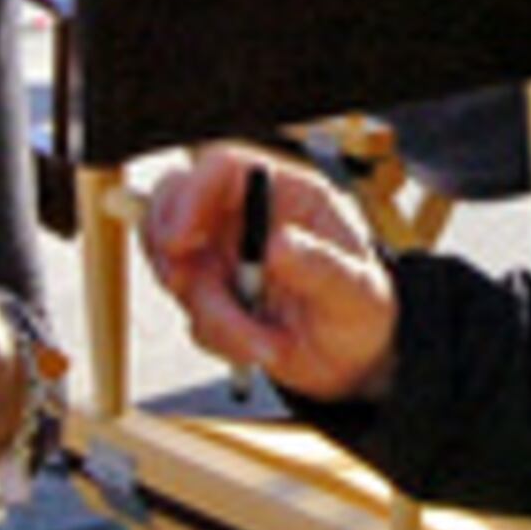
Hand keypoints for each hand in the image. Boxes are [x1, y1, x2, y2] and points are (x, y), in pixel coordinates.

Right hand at [139, 148, 395, 402]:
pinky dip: (220, 339)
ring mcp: (224, 256)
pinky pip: (190, 314)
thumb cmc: (363, 308)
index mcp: (286, 193)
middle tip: (183, 286)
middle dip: (168, 248)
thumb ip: (321, 267)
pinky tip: (260, 347)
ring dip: (214, 317)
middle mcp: (247, 217)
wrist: (352, 361)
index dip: (192, 193)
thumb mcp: (357, 291)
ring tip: (264, 344)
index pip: (224, 168)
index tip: (180, 240)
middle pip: (175, 202)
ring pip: (178, 269)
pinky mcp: (212, 295)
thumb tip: (278, 246)